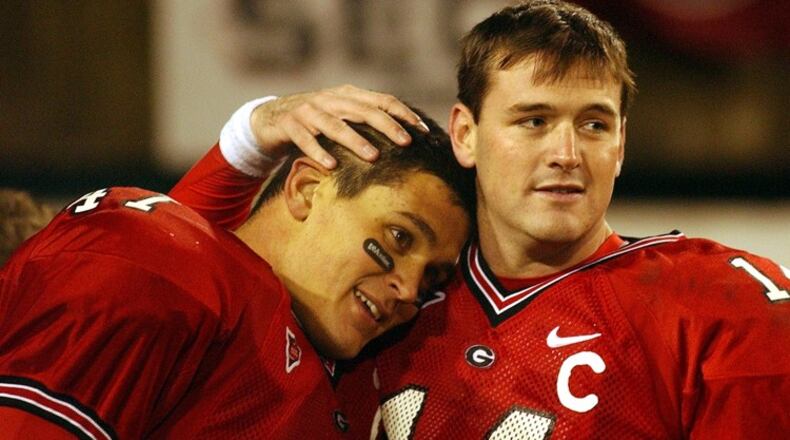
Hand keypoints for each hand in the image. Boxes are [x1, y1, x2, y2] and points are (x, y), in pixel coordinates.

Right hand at [250, 85, 428, 167]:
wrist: (270, 118)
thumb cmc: (315, 122)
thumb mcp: (342, 116)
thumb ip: (366, 121)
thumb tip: (405, 137)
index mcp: (347, 95)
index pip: (381, 100)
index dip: (403, 113)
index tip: (422, 130)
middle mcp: (330, 99)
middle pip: (363, 110)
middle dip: (387, 126)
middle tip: (406, 142)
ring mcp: (308, 111)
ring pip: (335, 124)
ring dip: (356, 141)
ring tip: (374, 156)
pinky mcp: (289, 125)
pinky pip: (305, 139)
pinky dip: (318, 151)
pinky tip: (332, 165)